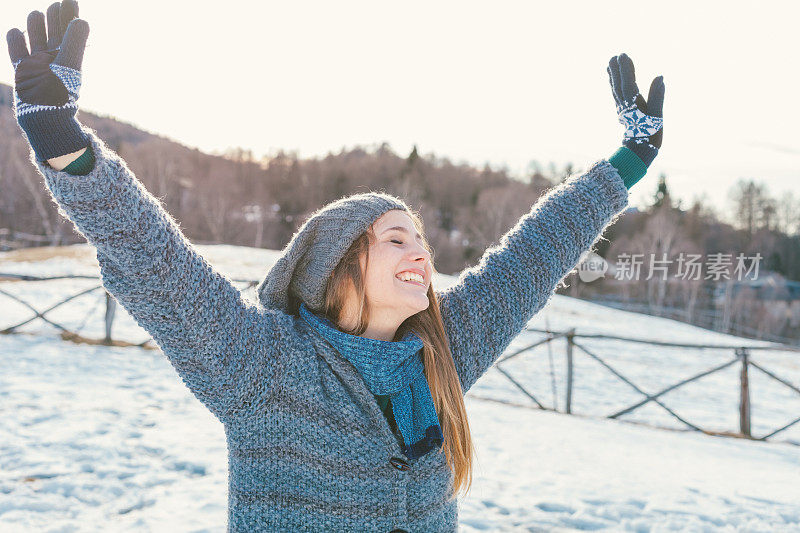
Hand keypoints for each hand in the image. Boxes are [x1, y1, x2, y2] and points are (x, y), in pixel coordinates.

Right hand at [6, 0, 89, 161]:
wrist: (44, 116)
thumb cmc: (59, 93)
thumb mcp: (68, 65)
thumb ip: (74, 43)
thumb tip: (82, 20)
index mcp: (69, 54)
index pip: (70, 28)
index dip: (69, 12)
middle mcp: (55, 56)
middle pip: (53, 27)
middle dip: (53, 15)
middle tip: (55, 7)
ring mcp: (37, 61)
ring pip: (34, 33)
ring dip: (35, 23)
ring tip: (37, 15)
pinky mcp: (22, 68)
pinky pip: (15, 46)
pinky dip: (15, 37)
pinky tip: (17, 31)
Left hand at [607, 53, 663, 166]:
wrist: (638, 152)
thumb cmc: (650, 135)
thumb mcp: (657, 117)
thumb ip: (658, 97)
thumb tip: (660, 77)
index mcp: (634, 106)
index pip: (628, 84)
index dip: (626, 70)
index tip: (623, 55)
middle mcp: (625, 107)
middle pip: (619, 85)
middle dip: (617, 70)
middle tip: (615, 56)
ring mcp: (622, 110)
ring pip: (616, 90)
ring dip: (613, 76)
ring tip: (610, 63)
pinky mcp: (622, 113)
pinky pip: (616, 95)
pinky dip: (614, 85)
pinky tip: (613, 79)